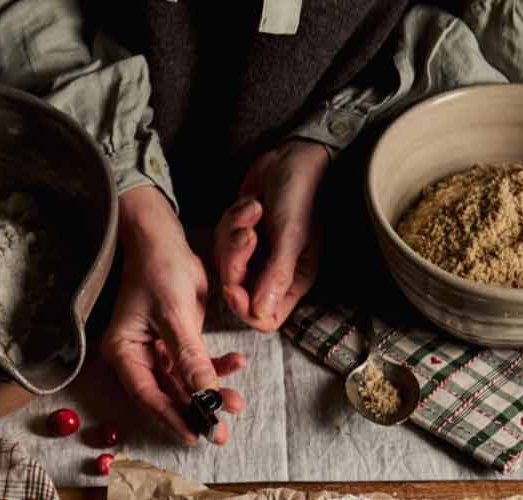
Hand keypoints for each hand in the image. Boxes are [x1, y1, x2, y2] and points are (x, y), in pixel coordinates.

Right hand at [101, 186, 245, 444]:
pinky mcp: (174, 341)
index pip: (148, 395)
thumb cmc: (159, 270)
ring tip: (237, 401)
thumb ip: (190, 357)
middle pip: (167, 394)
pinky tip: (237, 363)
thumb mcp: (175, 314)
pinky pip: (194, 363)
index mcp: (124, 353)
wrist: (163, 238)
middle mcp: (136, 356)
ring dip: (211, 391)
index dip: (173, 417)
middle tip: (222, 431)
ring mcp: (155, 350)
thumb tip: (205, 396)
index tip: (197, 436)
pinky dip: (215, 367)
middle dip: (197, 410)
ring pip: (185, 382)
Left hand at [215, 140, 329, 331]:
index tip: (233, 285)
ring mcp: (256, 256)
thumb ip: (276, 275)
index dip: (244, 308)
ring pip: (226, 265)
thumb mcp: (290, 235)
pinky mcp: (242, 238)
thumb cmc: (300, 193)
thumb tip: (261, 314)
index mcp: (294, 281)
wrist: (291, 156)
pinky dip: (231, 221)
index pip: (265, 319)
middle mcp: (274, 274)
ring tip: (251, 209)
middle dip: (235, 262)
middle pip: (239, 292)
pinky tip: (249, 203)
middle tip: (246, 233)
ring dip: (232, 235)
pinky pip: (222, 242)